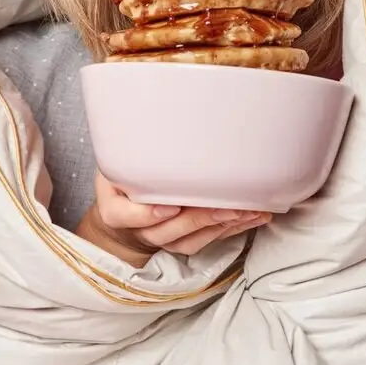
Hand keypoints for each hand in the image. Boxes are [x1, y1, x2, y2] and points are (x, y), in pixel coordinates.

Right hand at [74, 171, 270, 267]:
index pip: (127, 216)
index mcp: (115, 210)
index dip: (149, 213)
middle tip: (230, 206)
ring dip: (223, 226)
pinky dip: (230, 230)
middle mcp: (140, 230)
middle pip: (170, 230)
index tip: (171, 207)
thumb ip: (130, 152)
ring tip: (250, 212)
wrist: (121, 216)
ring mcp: (163, 240)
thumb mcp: (114, 165)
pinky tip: (251, 217)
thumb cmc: (120, 183)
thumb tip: (159, 121)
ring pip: (192, 239)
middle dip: (203, 218)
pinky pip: (207, 241)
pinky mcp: (183, 242)